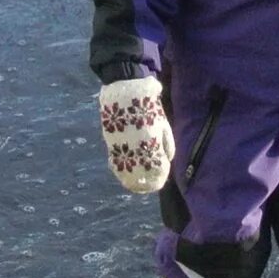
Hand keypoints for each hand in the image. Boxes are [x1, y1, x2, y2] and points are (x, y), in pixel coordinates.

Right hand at [98, 77, 172, 193]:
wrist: (126, 89)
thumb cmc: (148, 106)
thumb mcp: (162, 123)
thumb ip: (167, 142)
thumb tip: (169, 158)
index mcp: (149, 142)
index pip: (154, 167)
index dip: (157, 176)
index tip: (159, 182)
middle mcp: (133, 146)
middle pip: (137, 171)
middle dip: (142, 181)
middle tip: (146, 187)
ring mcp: (119, 143)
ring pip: (123, 167)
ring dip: (129, 176)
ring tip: (133, 184)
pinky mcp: (109, 139)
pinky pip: (113, 158)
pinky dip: (118, 167)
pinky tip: (121, 172)